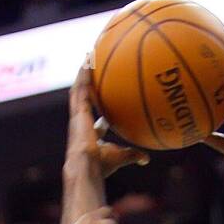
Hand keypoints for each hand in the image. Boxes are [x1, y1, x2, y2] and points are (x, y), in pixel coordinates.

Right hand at [66, 62, 148, 180]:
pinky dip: (84, 73)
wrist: (86, 165)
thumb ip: (133, 155)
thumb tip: (146, 159)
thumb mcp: (121, 158)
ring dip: (83, 73)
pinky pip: (81, 86)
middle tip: (93, 75)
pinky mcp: (77, 109)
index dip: (101, 118)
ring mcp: (78, 115)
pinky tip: (88, 59)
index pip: (96, 125)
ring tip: (88, 57)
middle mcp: (81, 123)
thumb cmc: (101, 165)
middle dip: (88, 87)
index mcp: (90, 136)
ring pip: (79, 89)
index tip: (107, 114)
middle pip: (84, 101)